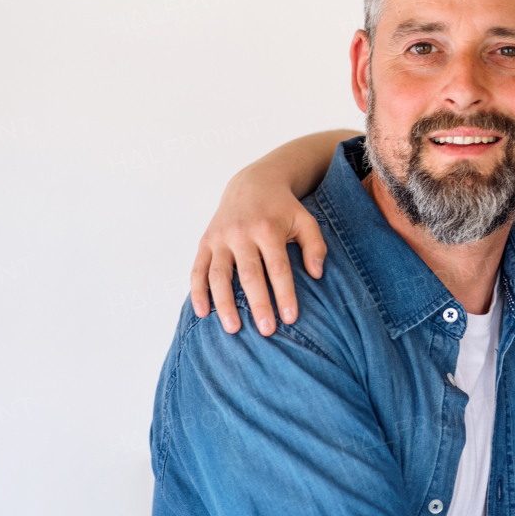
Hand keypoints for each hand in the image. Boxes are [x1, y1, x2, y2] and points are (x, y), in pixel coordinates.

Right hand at [190, 164, 325, 335]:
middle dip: (258, 304)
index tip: (290, 318)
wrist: (252, 184)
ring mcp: (220, 238)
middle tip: (266, 331)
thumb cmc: (283, 209)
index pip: (278, 267)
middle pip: (249, 274)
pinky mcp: (205, 242)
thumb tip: (317, 274)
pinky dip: (197, 291)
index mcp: (268, 229)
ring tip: (232, 329)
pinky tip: (203, 313)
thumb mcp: (306, 220)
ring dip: (223, 303)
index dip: (284, 294)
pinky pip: (198, 269)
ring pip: (219, 275)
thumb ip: (315, 246)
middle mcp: (241, 233)